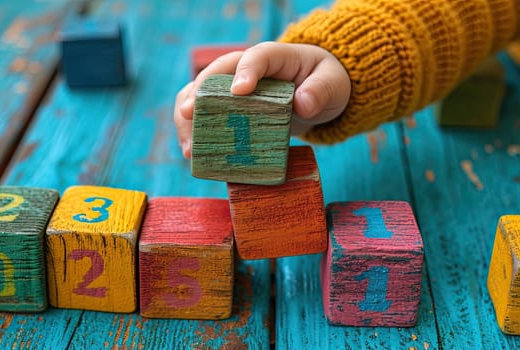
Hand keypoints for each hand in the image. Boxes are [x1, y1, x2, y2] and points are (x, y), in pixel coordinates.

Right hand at [173, 41, 350, 158]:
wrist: (316, 91)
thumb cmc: (323, 82)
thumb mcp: (332, 84)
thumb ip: (321, 91)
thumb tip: (302, 105)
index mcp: (273, 57)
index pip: (256, 57)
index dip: (246, 71)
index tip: (239, 91)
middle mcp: (245, 69)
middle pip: (214, 75)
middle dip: (198, 94)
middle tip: (189, 115)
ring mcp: (231, 88)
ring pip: (198, 94)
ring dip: (187, 118)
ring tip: (188, 148)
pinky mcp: (226, 109)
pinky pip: (202, 116)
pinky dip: (193, 133)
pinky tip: (191, 154)